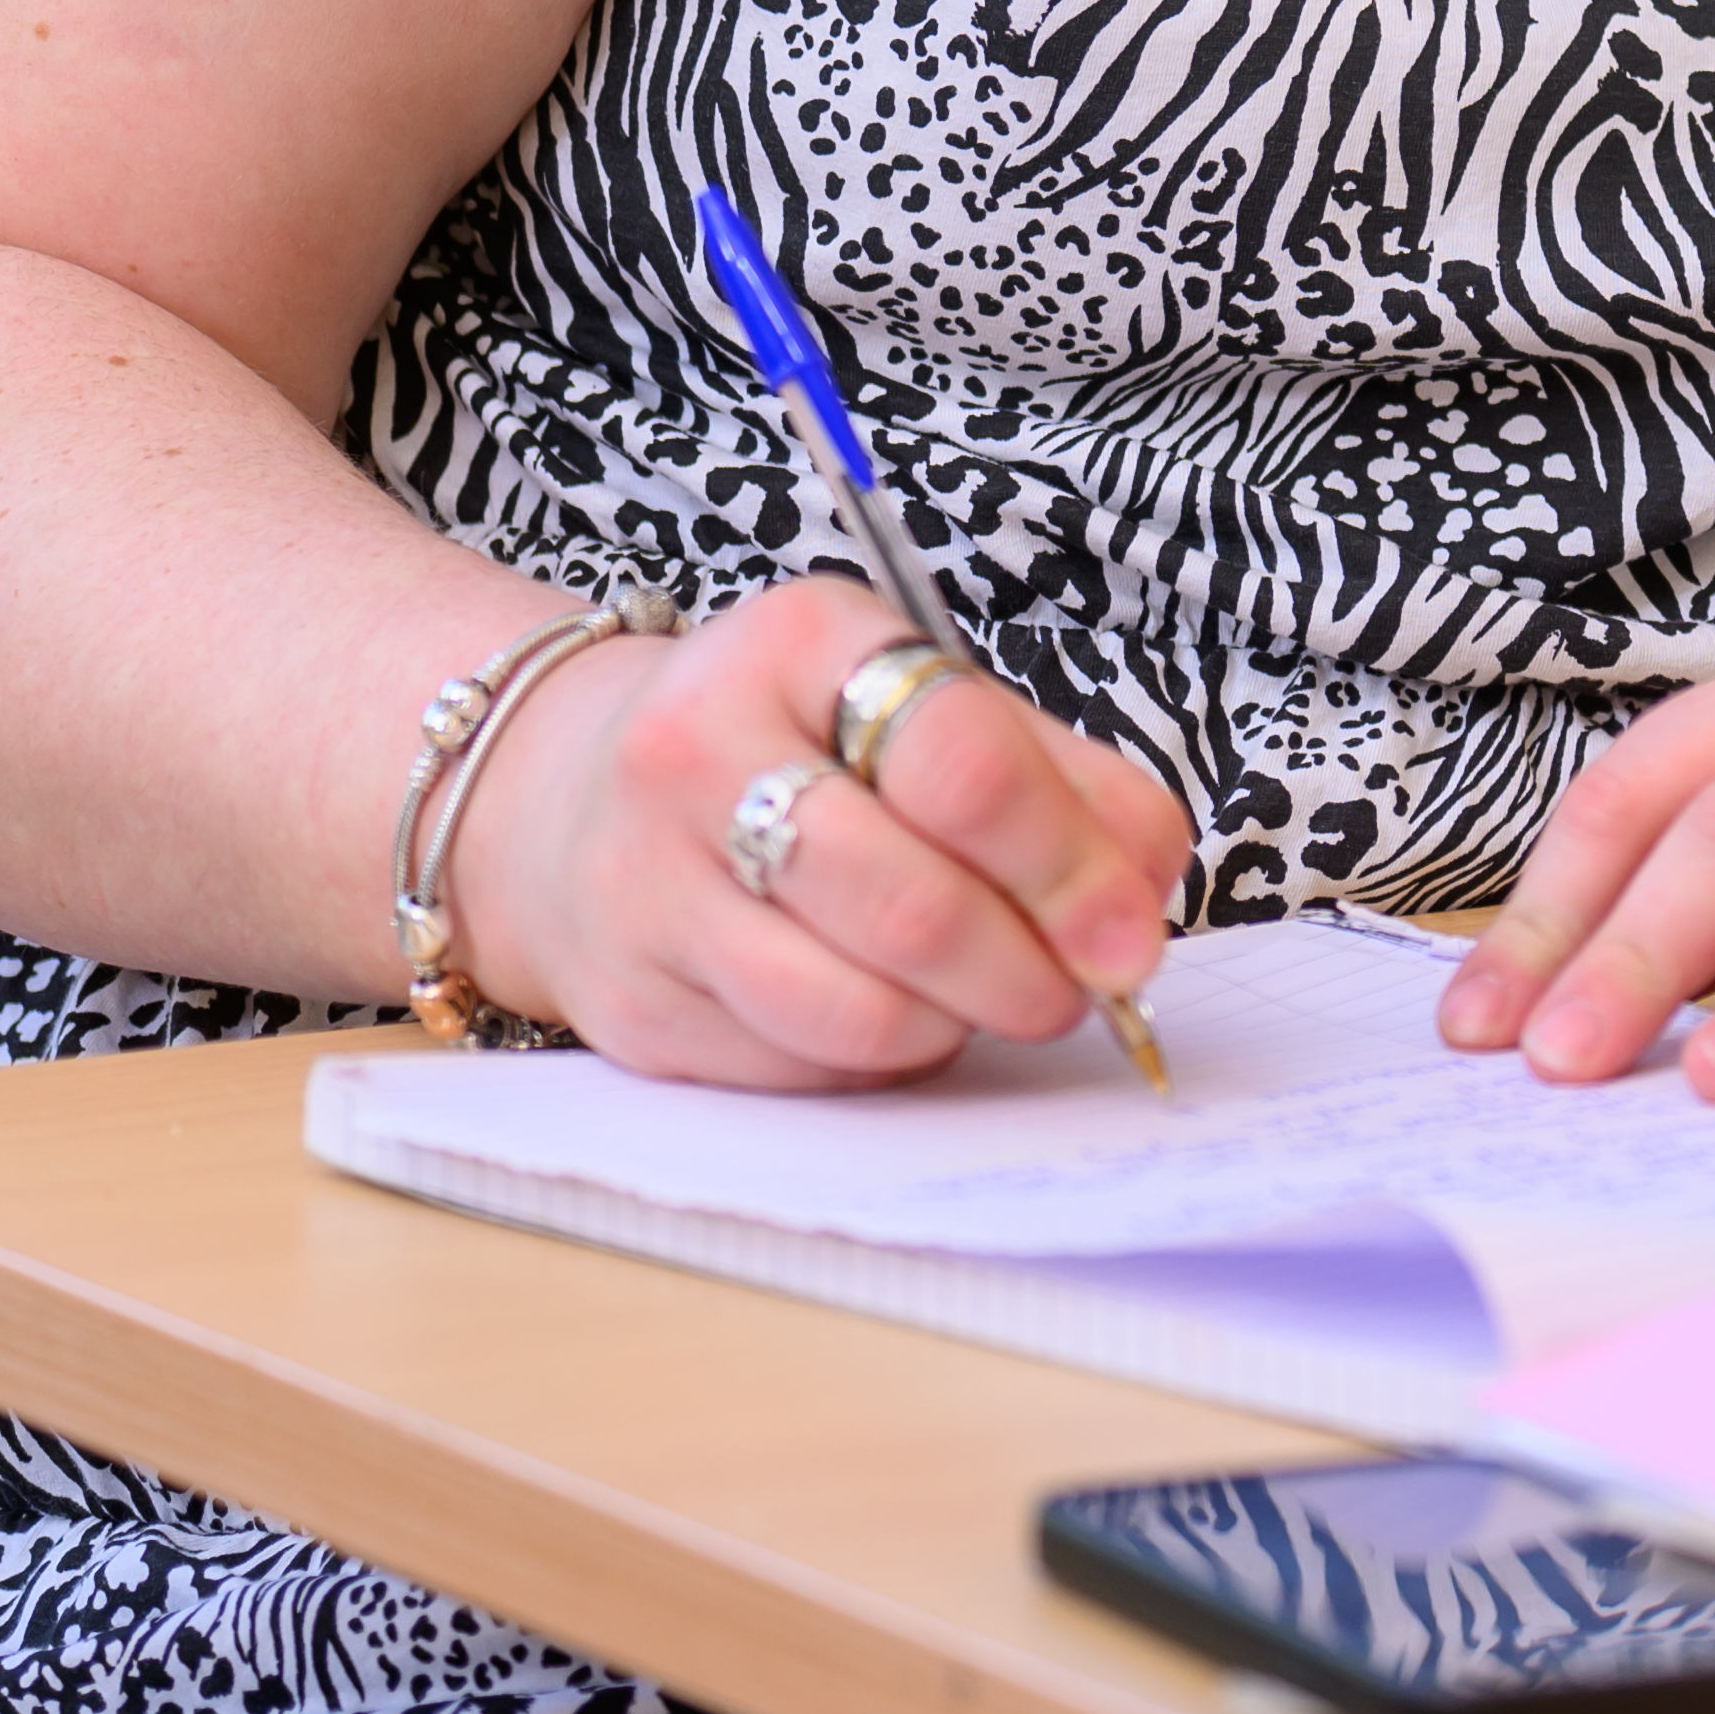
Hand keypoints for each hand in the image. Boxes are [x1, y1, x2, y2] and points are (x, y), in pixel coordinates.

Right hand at [447, 581, 1189, 1087]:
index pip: (961, 762)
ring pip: (855, 1010)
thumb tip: (1143, 890)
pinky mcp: (628, 1003)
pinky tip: (896, 1012)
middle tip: (1083, 986)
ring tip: (991, 993)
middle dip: (1030, 968)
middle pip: (911, 906)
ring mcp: (645, 887)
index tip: (1129, 934)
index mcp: (798, 644)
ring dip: (960, 1023)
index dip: (1069, 865)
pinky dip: (883, 1060)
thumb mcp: (928, 704)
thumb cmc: (798, 745)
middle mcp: (697, 755)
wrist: (571, 796)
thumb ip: (1065, 782)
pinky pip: (800, 1069)